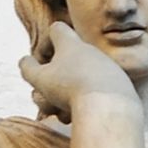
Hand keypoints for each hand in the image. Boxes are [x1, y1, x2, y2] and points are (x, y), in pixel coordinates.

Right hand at [19, 22, 139, 121]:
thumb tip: (25, 62)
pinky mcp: (122, 87)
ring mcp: (109, 68)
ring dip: (72, 97)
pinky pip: (101, 93)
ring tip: (66, 114)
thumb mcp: (40, 79)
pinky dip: (91, 104)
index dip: (47, 42)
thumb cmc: (70, 89)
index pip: (57, 30)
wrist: (109, 107)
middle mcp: (92, 52)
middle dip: (58, 81)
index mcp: (71, 44)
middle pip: (69, 62)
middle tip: (50, 99)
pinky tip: (85, 118)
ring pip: (83, 81)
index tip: (44, 61)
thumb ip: (28, 69)